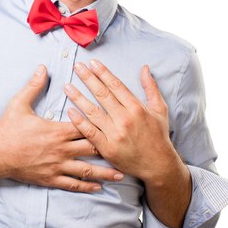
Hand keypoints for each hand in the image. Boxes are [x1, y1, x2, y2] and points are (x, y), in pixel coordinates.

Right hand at [0, 65, 123, 196]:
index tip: (118, 122)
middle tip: (130, 149)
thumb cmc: (8, 129)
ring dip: (105, 172)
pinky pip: (72, 184)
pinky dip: (87, 186)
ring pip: (86, 170)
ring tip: (121, 174)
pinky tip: (98, 187)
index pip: (86, 126)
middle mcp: (61, 149)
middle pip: (92, 148)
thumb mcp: (19, 103)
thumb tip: (43, 67)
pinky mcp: (50, 178)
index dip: (103, 124)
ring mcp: (56, 166)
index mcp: (57, 130)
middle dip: (111, 148)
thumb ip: (33, 85)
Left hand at [64, 60, 186, 185]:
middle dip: (88, 78)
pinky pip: (90, 132)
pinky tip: (70, 111)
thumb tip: (145, 68)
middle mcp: (125, 119)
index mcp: (136, 108)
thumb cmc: (158, 136)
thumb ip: (151, 88)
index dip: (103, 73)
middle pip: (102, 94)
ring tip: (67, 86)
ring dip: (78, 97)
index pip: (116, 85)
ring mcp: (115, 134)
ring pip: (92, 112)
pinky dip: (79, 121)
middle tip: (76, 67)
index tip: (92, 63)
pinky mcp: (107, 148)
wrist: (158, 165)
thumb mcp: (160, 109)